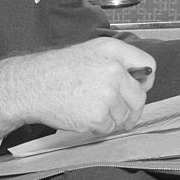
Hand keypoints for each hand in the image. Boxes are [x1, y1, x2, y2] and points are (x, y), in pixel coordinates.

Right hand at [0, 37, 156, 146]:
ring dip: (111, 118)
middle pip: (139, 97)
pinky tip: (82, 115)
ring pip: (124, 116)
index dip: (145, 80)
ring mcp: (107, 94)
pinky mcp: (98, 115)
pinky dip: (98, 127)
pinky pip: (109, 128)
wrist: (31, 85)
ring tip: (90, 108)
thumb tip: (140, 80)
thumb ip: (117, 61)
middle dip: (132, 108)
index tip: (139, 87)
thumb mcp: (90, 52)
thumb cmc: (56, 70)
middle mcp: (114, 70)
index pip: (148, 66)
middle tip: (119, 111)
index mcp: (113, 50)